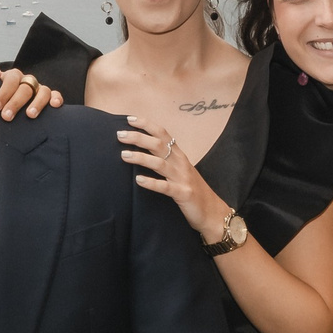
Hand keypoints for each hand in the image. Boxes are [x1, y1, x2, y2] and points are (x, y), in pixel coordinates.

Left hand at [0, 63, 61, 119]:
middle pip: (25, 88)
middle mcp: (26, 81)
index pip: (10, 79)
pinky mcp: (49, 97)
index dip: (3, 93)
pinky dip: (56, 98)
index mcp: (11, 77)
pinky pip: (55, 94)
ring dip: (37, 102)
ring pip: (42, 91)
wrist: (1, 107)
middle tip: (7, 116)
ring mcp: (38, 89)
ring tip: (30, 115)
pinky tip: (54, 105)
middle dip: (16, 102)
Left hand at [117, 117, 229, 241]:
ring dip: (141, 157)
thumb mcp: (180, 172)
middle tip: (120, 135)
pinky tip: (138, 180)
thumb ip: (166, 161)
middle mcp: (181, 163)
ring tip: (124, 155)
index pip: (163, 134)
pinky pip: (165, 187)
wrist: (213, 212)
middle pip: (159, 145)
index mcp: (180, 156)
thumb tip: (142, 152)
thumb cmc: (192, 191)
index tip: (129, 119)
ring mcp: (183, 178)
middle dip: (138, 138)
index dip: (147, 125)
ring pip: (160, 163)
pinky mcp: (183, 194)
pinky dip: (151, 183)